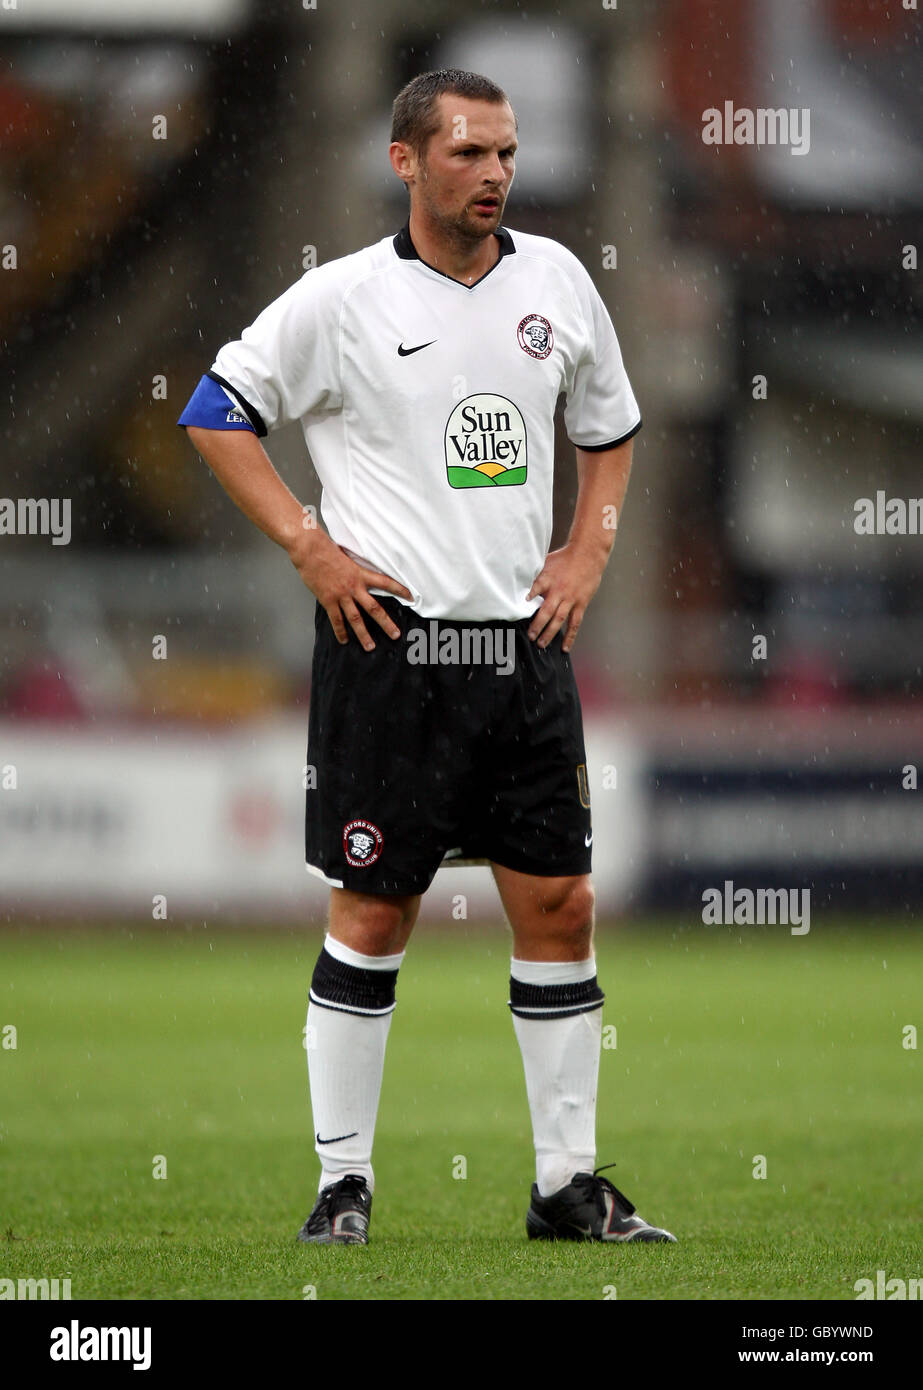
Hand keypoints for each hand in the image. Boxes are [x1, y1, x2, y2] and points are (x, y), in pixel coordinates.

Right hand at [287, 528, 411, 650]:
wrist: (310, 550)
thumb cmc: (326, 549)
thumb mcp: (348, 557)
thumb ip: (355, 569)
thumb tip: (360, 574)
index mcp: (361, 574)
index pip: (386, 582)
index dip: (399, 589)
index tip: (411, 597)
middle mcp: (354, 587)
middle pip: (374, 609)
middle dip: (386, 623)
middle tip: (395, 635)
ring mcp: (341, 595)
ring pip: (355, 619)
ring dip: (363, 634)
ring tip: (370, 646)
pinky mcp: (328, 600)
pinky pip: (336, 620)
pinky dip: (340, 631)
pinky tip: (344, 640)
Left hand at [526, 544, 604, 652]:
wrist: (588, 554)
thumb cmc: (565, 558)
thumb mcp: (546, 562)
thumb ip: (535, 575)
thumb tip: (521, 583)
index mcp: (548, 579)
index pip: (535, 589)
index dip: (528, 598)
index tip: (520, 606)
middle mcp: (559, 591)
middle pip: (546, 610)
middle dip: (537, 625)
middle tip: (530, 636)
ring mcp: (571, 599)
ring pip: (559, 619)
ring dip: (550, 633)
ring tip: (541, 644)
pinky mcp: (581, 604)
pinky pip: (575, 623)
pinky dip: (570, 636)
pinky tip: (564, 646)